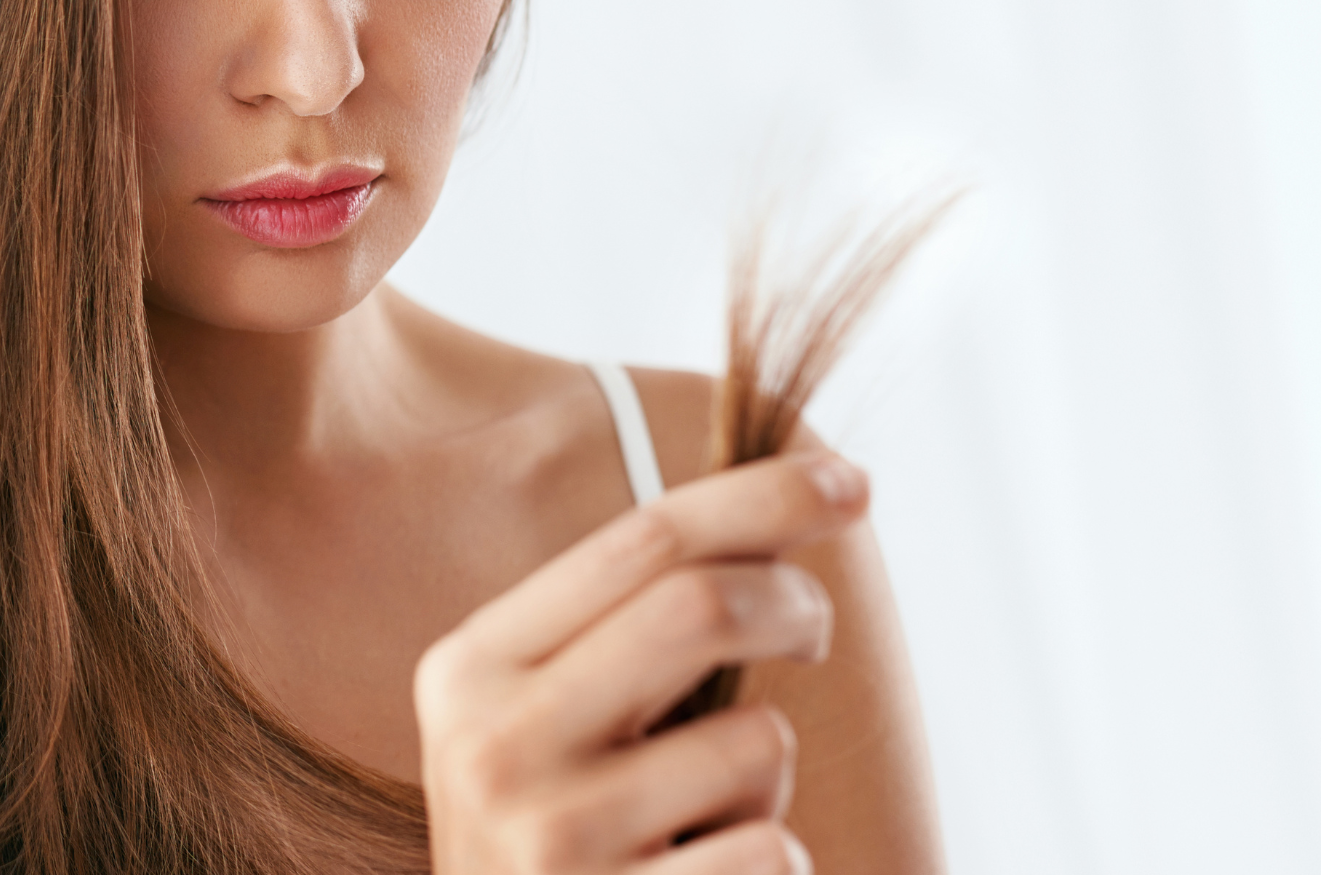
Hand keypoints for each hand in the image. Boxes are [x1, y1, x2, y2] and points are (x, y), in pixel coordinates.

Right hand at [413, 448, 868, 872]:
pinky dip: (770, 862)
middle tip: (817, 629)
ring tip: (707, 820)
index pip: (639, 543)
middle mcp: (489, 743)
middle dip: (792, 602)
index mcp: (469, 669)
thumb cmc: (555, 836)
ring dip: (767, 778)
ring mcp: (548, 837)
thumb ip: (620, 633)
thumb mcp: (542, 723)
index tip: (852, 482)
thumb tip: (776, 518)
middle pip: (698, 606)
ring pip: (755, 742)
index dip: (761, 497)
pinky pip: (770, 851)